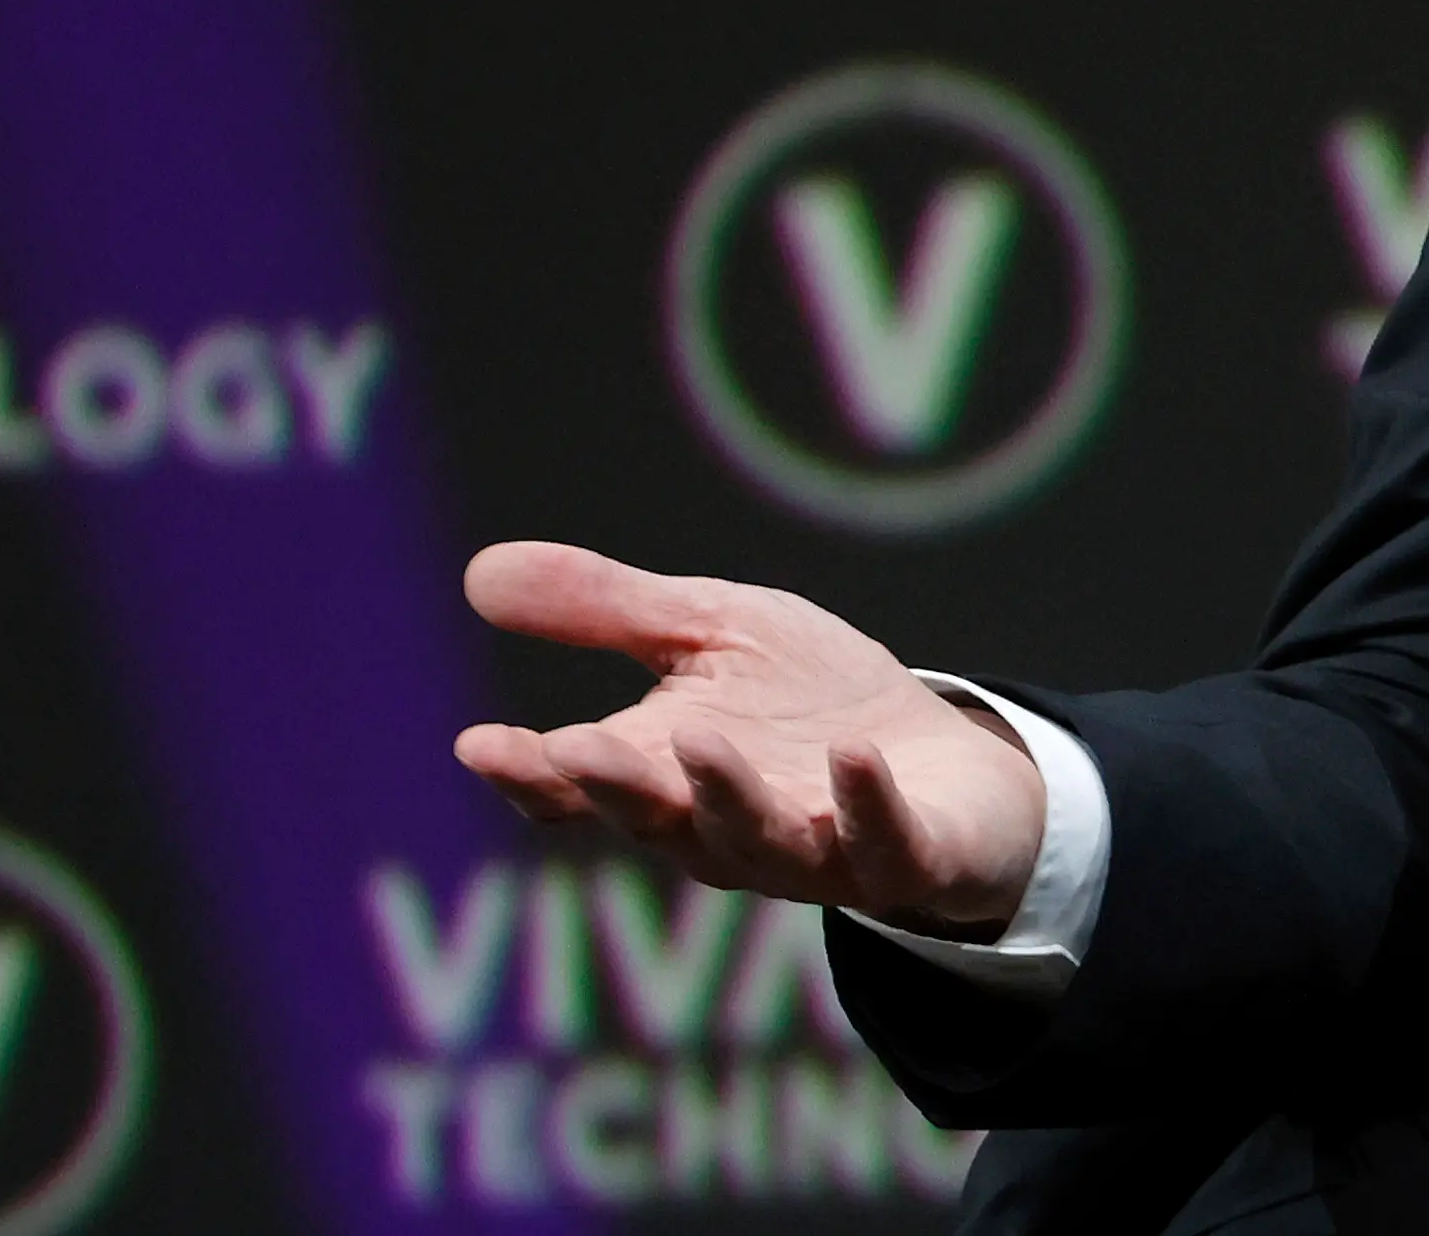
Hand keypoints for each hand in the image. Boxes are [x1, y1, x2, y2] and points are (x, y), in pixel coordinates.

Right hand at [449, 541, 1048, 928]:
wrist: (950, 767)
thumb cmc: (814, 704)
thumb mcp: (712, 634)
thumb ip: (608, 612)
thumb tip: (478, 572)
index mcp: (666, 780)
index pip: (580, 787)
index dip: (528, 773)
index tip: (478, 744)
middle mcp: (725, 832)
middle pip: (658, 819)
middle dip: (616, 786)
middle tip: (573, 747)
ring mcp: (814, 854)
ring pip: (757, 841)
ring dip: (725, 796)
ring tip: (699, 740)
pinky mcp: (902, 857)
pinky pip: (881, 845)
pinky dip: (865, 805)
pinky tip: (854, 754)